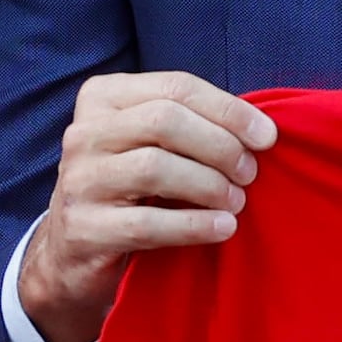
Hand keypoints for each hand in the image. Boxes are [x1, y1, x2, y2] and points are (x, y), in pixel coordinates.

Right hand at [16, 73, 278, 341]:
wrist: (74, 254)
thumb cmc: (131, 190)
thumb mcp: (152, 146)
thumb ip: (192, 126)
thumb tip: (261, 131)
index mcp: (103, 97)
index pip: (176, 87)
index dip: (229, 110)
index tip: (267, 137)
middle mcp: (84, 133)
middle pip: (164, 121)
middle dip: (220, 145)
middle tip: (249, 173)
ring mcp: (79, 180)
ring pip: (154, 168)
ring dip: (209, 185)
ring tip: (236, 201)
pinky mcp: (82, 229)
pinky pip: (147, 223)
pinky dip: (194, 225)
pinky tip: (223, 228)